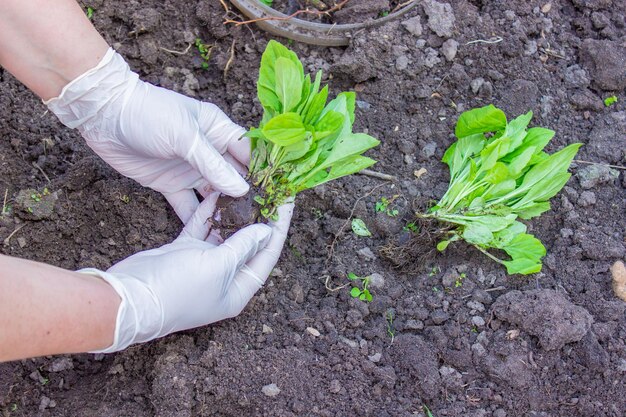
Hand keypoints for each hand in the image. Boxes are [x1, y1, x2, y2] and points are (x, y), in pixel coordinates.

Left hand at [46, 48, 248, 222]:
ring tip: (240, 233)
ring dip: (225, 211)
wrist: (104, 115)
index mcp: (219, 131)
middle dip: (248, 198)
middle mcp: (209, 151)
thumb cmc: (148, 113)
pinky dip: (197, 219)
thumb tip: (242, 190)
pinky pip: (188, 205)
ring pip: (214, 195)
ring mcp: (190, 169)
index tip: (279, 195)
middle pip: (235, 178)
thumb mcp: (184, 136)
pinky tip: (209, 236)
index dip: (264, 173)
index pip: (250, 154)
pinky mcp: (170, 184)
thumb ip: (212, 164)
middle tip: (262, 222)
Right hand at [81, 195, 293, 352]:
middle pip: (248, 242)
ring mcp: (203, 264)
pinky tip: (217, 191)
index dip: (279, 227)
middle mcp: (224, 278)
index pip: (268, 255)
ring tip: (247, 185)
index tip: (288, 200)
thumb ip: (243, 246)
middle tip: (268, 188)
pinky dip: (208, 212)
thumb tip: (267, 231)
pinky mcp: (184, 252)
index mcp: (238, 289)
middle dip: (259, 216)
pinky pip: (202, 228)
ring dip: (233, 212)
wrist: (128, 298)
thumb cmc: (178, 289)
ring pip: (224, 233)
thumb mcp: (218, 266)